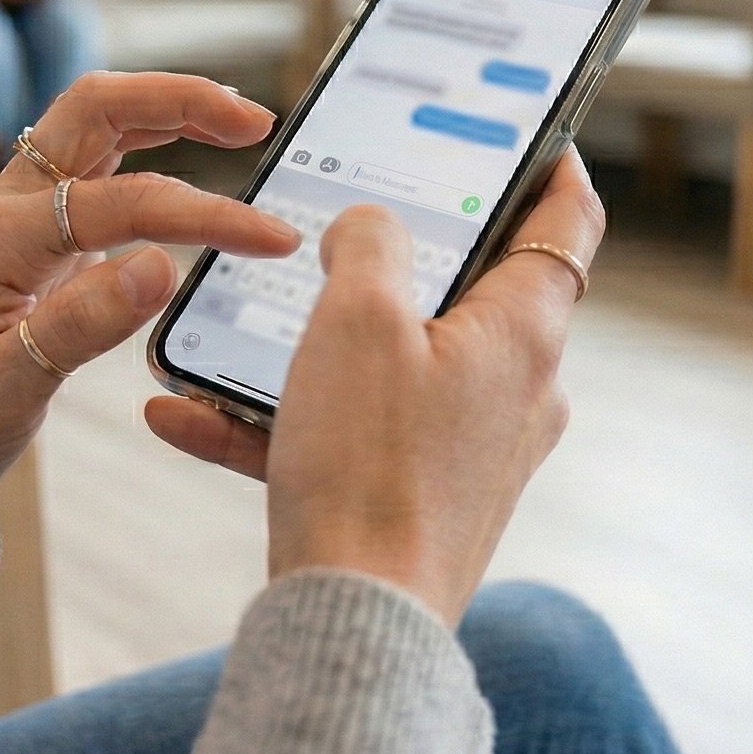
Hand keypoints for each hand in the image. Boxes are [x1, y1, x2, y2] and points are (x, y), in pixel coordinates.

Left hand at [0, 72, 299, 516]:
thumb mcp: (6, 391)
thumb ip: (82, 325)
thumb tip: (161, 267)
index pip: (121, 203)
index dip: (204, 214)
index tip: (271, 238)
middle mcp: (7, 209)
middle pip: (95, 110)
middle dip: (180, 101)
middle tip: (257, 123)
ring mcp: (23, 214)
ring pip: (98, 123)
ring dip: (170, 110)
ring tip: (243, 125)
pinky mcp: (41, 231)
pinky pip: (102, 161)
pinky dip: (155, 143)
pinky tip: (197, 156)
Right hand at [143, 147, 606, 624]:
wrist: (355, 620)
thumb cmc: (371, 465)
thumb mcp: (358, 321)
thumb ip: (368, 246)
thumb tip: (371, 225)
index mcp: (526, 330)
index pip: (567, 220)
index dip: (550, 165)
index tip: (531, 134)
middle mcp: (519, 389)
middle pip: (477, 290)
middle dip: (409, 253)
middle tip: (355, 212)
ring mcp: (474, 449)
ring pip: (397, 367)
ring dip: (317, 345)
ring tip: (244, 318)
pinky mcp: (423, 499)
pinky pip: (350, 437)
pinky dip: (279, 421)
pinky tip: (185, 412)